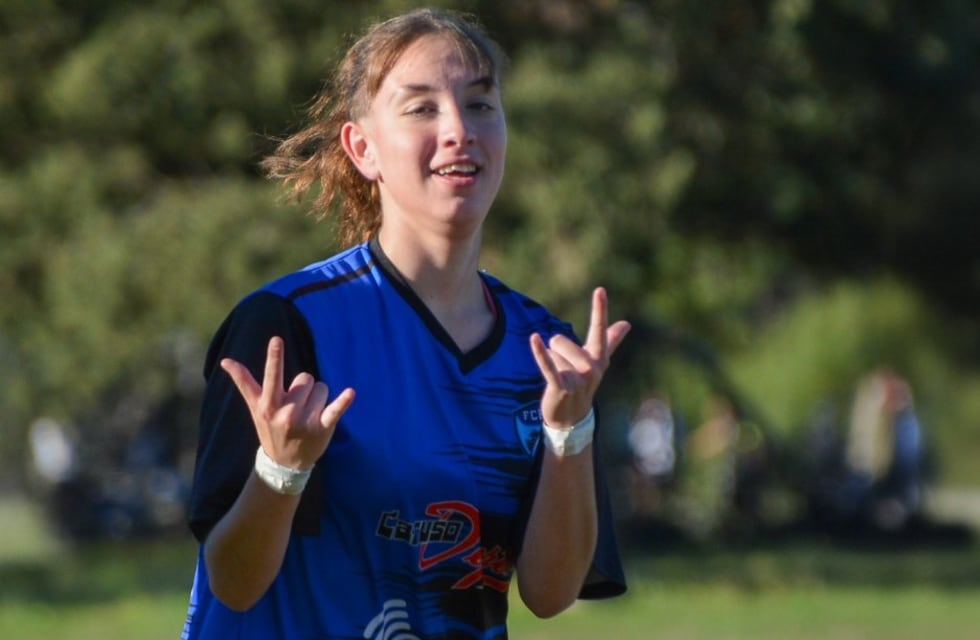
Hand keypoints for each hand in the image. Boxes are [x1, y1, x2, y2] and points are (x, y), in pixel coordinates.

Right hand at [221, 336, 354, 469]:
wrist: (285, 463)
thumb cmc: (269, 427)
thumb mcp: (254, 407)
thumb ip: (243, 382)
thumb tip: (225, 360)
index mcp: (268, 404)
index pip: (272, 375)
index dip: (275, 357)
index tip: (277, 339)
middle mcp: (285, 412)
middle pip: (305, 378)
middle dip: (304, 388)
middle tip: (297, 407)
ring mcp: (304, 420)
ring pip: (321, 388)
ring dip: (318, 398)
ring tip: (308, 415)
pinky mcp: (323, 427)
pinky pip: (335, 409)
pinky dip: (343, 402)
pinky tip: (351, 393)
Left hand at [530, 287, 630, 428]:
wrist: (572, 418)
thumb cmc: (583, 385)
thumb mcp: (598, 362)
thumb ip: (611, 341)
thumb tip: (626, 323)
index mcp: (598, 358)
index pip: (599, 330)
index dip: (599, 310)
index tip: (600, 290)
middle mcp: (591, 368)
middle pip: (561, 341)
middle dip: (555, 351)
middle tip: (563, 370)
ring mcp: (577, 379)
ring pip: (554, 353)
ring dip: (550, 362)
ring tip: (558, 379)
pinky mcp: (561, 387)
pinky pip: (549, 365)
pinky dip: (541, 353)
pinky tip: (534, 339)